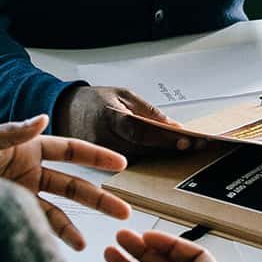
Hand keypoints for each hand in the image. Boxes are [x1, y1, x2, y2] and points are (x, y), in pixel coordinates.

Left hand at [0, 114, 130, 250]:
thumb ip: (9, 133)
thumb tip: (42, 118)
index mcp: (23, 146)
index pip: (69, 150)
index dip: (95, 156)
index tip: (120, 164)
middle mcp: (26, 170)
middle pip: (71, 184)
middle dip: (98, 197)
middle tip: (125, 210)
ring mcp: (18, 193)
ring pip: (57, 210)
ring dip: (75, 226)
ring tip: (89, 244)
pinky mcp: (8, 212)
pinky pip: (36, 225)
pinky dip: (52, 237)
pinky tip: (65, 248)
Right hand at [53, 85, 206, 155]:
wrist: (64, 111)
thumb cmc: (94, 101)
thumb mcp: (122, 94)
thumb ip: (147, 111)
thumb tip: (173, 126)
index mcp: (109, 116)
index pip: (141, 130)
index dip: (164, 138)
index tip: (187, 140)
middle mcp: (103, 138)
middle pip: (143, 150)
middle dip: (170, 149)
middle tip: (196, 147)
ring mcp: (100, 155)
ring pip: (138, 161)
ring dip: (162, 158)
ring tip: (186, 153)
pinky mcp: (99, 166)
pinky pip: (129, 165)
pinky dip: (148, 161)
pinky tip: (163, 158)